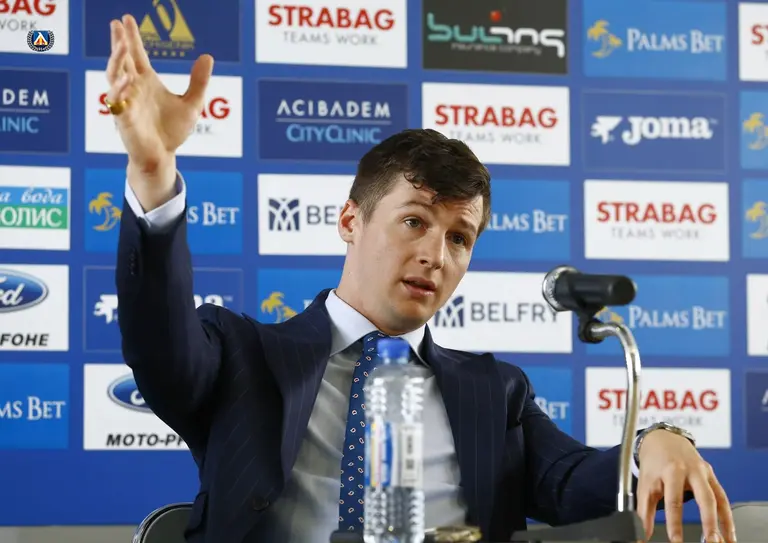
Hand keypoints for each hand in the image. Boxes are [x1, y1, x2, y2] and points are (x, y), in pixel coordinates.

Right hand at [105, 14, 212, 204]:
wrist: (163, 155)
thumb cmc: (172, 130)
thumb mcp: (192, 103)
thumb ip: (198, 81)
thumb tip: (208, 57)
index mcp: (146, 81)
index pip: (136, 54)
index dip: (131, 37)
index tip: (126, 19)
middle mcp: (133, 88)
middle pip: (121, 60)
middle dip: (118, 42)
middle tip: (117, 24)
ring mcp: (126, 102)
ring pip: (114, 76)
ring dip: (116, 60)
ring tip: (122, 45)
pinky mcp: (123, 118)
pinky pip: (117, 101)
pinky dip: (121, 89)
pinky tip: (127, 78)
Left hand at [636, 429, 733, 542]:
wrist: (663, 439)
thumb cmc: (654, 463)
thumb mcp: (645, 483)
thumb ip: (644, 511)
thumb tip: (644, 534)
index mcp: (671, 471)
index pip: (673, 501)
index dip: (674, 523)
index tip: (676, 540)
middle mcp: (690, 471)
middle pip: (704, 498)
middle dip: (708, 522)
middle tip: (709, 541)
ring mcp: (704, 473)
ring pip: (718, 499)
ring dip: (723, 523)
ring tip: (723, 542)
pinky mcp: (712, 476)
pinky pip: (723, 498)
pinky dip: (727, 517)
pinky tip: (729, 533)